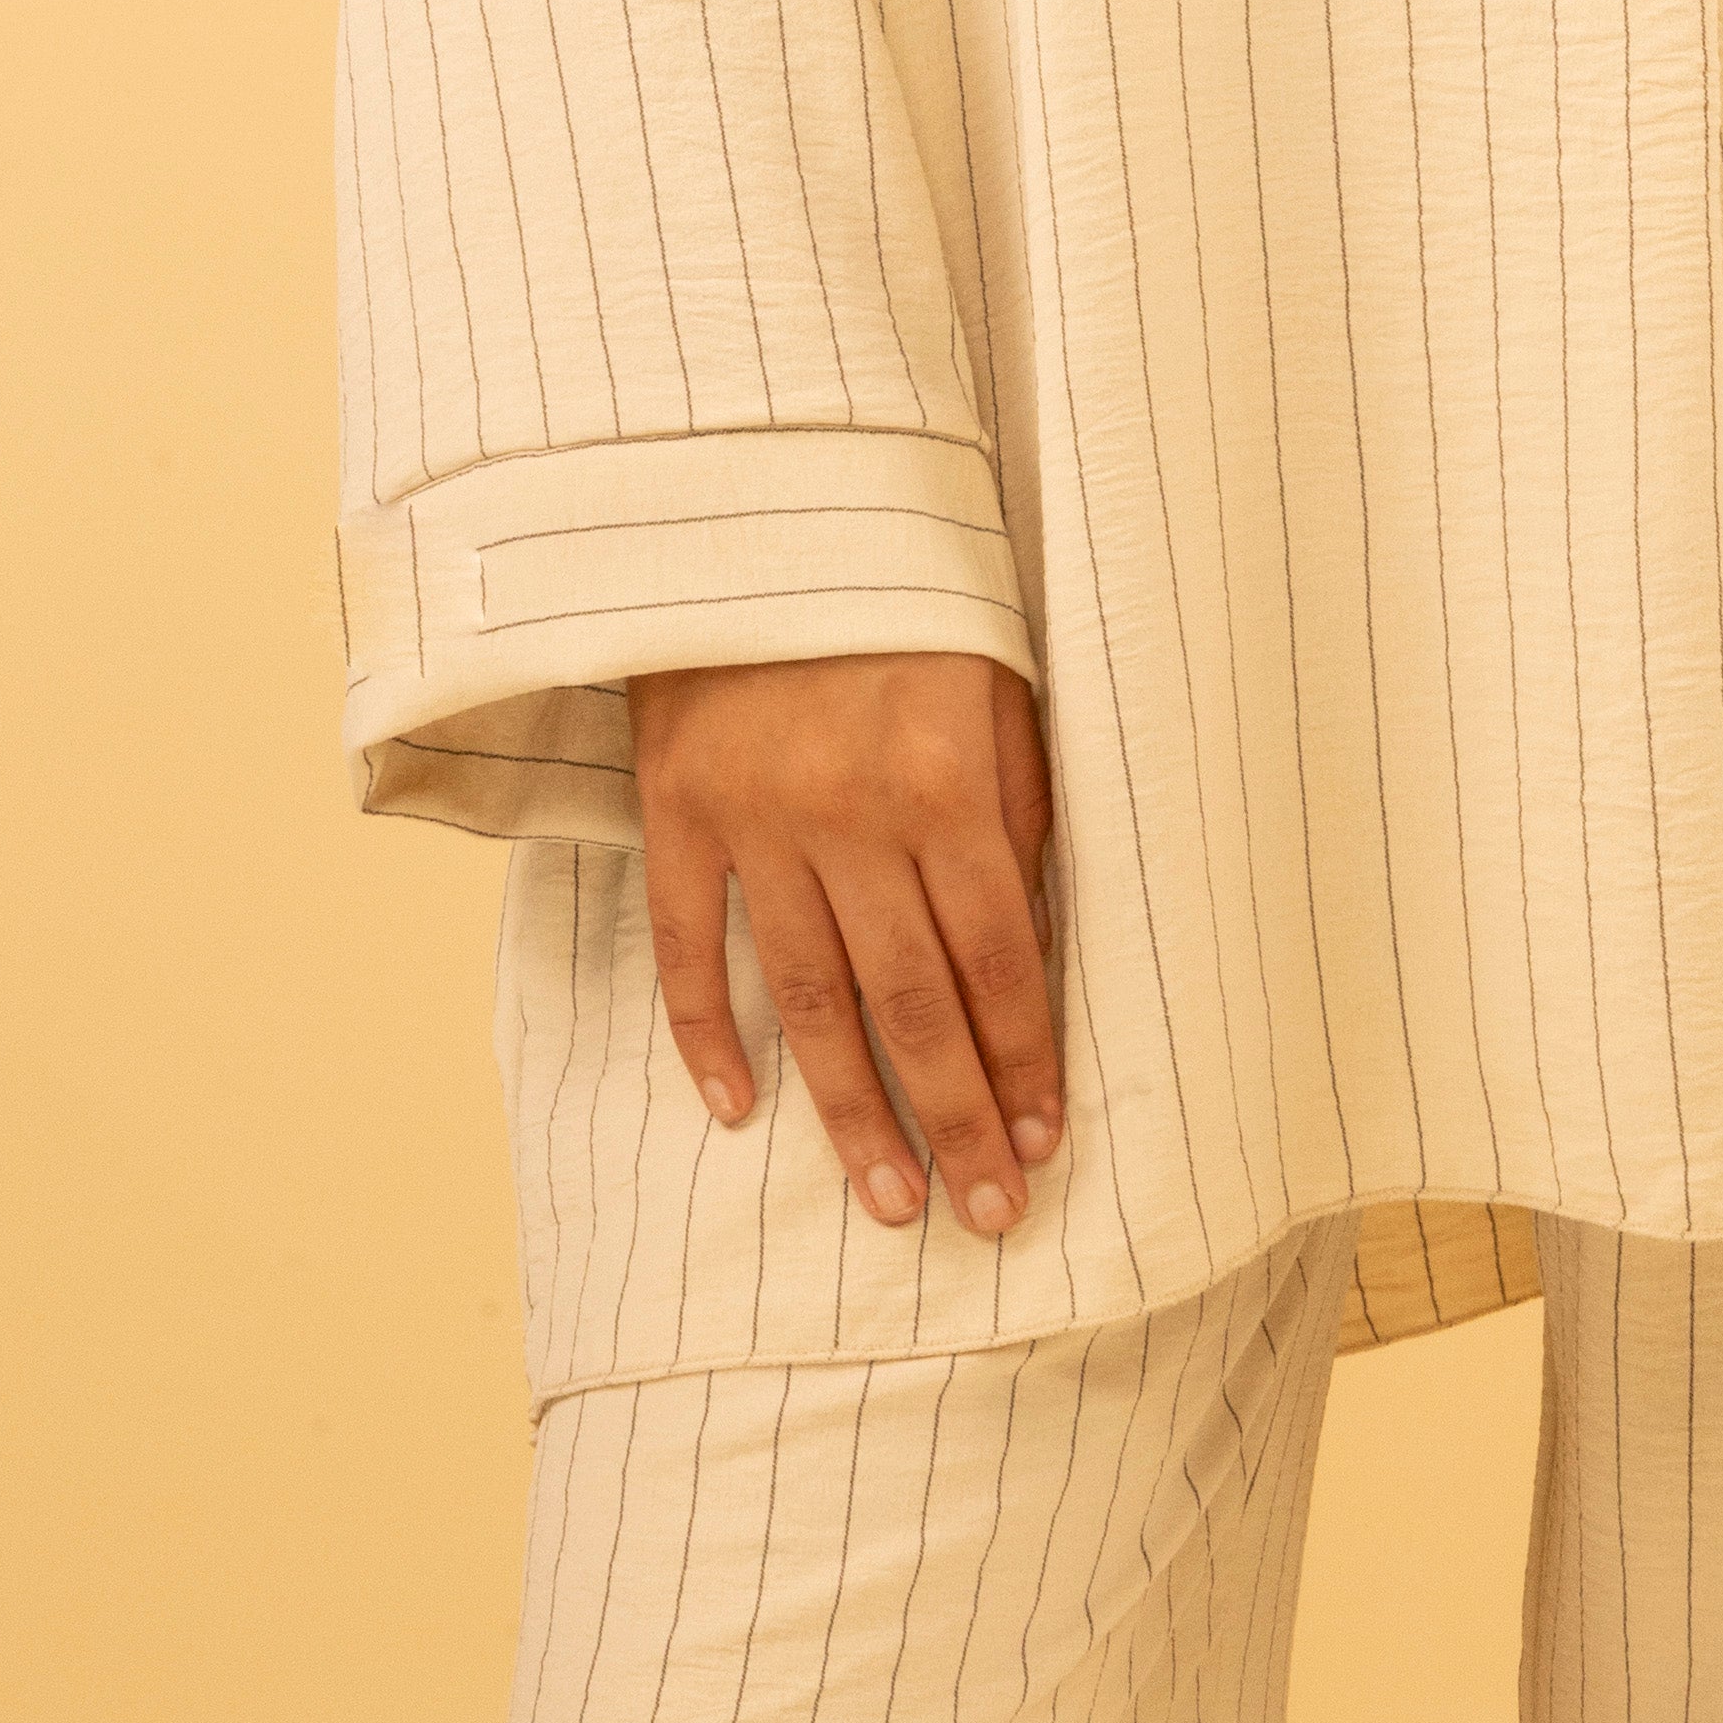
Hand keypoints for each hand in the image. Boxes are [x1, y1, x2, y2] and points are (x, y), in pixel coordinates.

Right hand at [629, 647, 1060, 1238]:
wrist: (765, 501)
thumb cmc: (909, 590)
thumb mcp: (1000, 678)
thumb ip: (1016, 808)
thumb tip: (1027, 942)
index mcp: (946, 777)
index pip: (997, 957)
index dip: (1022, 1059)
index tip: (1044, 1145)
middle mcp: (851, 811)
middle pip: (911, 1002)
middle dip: (956, 1120)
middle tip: (986, 1221)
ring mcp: (754, 816)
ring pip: (809, 998)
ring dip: (851, 1113)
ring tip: (889, 1203)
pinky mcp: (678, 804)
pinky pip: (686, 943)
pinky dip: (707, 1035)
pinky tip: (739, 1113)